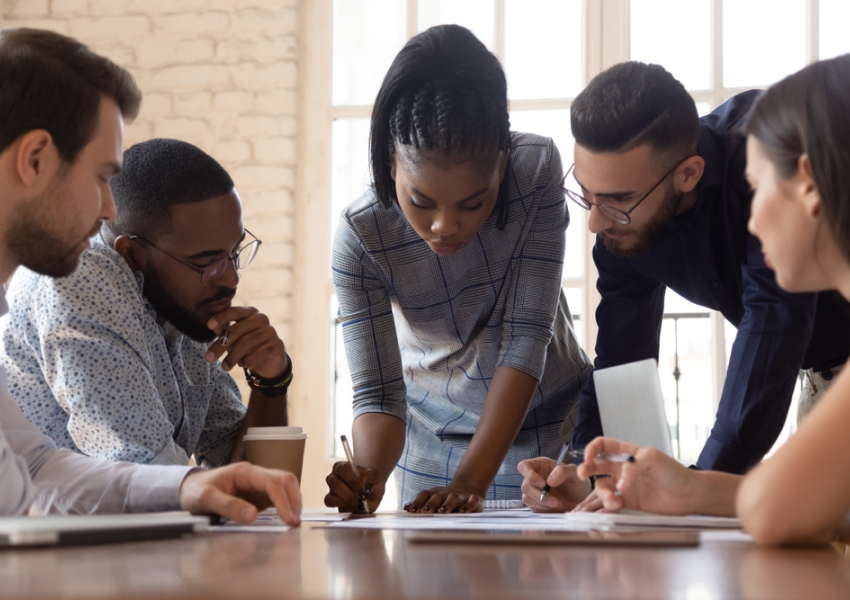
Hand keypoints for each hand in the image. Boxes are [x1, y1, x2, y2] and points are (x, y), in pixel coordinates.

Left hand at [179, 462, 300, 525]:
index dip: (283, 500)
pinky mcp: (258, 494)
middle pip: (285, 480)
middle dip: (294, 499)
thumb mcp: (206, 498)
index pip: (272, 482)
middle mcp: (255, 475)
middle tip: (295, 521)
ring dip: (293, 502)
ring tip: (293, 521)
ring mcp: (258, 484)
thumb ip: (228, 506)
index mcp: (244, 472)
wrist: (188, 488)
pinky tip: (286, 518)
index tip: (288, 518)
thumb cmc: (195, 490)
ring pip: (285, 486)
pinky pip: (277, 497)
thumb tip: (253, 515)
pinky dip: (285, 506)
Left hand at [205, 307, 287, 378]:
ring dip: (232, 356)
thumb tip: (213, 327)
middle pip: (238, 330)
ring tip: (224, 367)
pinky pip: (258, 353)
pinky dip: (247, 360)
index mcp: (250, 312)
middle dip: (221, 345)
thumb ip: (223, 332)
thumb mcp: (233, 339)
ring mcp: (271, 331)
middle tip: (209, 358)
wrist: (268, 363)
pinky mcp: (278, 344)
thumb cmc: (247, 347)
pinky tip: (242, 364)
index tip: (209, 325)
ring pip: (246, 342)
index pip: (235, 311)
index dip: (221, 317)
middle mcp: (262, 318)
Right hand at [324, 461, 383, 512]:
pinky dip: (342, 506)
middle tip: (361, 499)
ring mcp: (331, 490)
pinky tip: (353, 507)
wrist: (371, 495)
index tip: (364, 491)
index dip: (352, 481)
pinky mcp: (330, 500)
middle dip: (349, 493)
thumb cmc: (371, 483)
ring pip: (330, 496)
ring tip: (359, 504)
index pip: (343, 469)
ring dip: (346, 501)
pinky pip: (330, 503)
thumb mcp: (376, 477)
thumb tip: (366, 487)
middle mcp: (333, 476)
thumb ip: (372, 477)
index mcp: (343, 466)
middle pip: (334, 483)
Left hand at [404, 483, 484, 513]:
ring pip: (453, 498)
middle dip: (431, 503)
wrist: (469, 487)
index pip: (425, 495)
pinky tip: (463, 511)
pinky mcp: (474, 499)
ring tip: (442, 511)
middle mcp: (447, 493)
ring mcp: (461, 496)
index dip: (417, 502)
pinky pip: (472, 500)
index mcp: (436, 493)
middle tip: (425, 511)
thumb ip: (421, 504)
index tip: (411, 511)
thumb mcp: (435, 499)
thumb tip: (406, 508)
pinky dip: (469, 505)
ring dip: (447, 504)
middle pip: (438, 497)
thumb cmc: (447, 498)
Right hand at [518, 457, 591, 511]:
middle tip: (554, 501)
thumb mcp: (575, 473)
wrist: (581, 502)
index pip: (524, 466)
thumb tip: (549, 481)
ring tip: (558, 505)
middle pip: (525, 485)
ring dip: (542, 504)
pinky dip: (543, 510)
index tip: (542, 484)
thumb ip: (563, 471)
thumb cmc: (577, 483)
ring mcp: (534, 493)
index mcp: (540, 466)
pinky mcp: (536, 506)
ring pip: (527, 498)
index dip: (528, 474)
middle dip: (538, 495)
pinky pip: (533, 508)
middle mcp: (534, 478)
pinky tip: (555, 509)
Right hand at [576, 436, 696, 514]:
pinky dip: (608, 505)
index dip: (592, 450)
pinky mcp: (629, 502)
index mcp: (628, 453)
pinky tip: (615, 507)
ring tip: (613, 500)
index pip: (602, 446)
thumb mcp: (652, 459)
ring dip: (603, 493)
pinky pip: (611, 503)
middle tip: (582, 475)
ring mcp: (625, 486)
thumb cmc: (674, 473)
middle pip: (596, 466)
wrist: (689, 495)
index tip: (588, 459)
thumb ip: (632, 467)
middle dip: (585, 469)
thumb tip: (620, 483)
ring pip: (603, 487)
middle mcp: (623, 469)